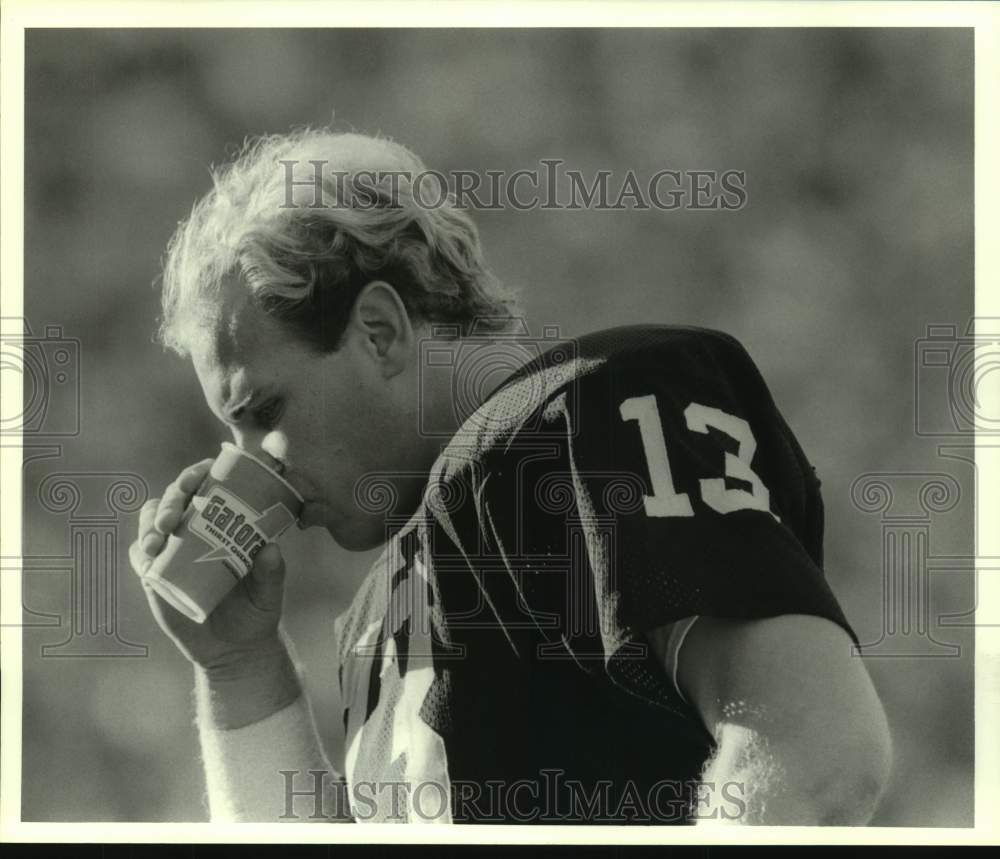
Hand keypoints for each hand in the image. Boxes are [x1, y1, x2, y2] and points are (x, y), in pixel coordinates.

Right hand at [129, 457, 288, 675]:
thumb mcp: (269, 591)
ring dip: (150, 522)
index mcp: (224, 521)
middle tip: (173, 514)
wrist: (236, 648)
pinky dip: (141, 552)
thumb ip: (272, 572)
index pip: (208, 484)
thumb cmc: (257, 609)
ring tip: (158, 540)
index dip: (200, 472)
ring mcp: (172, 549)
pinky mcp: (155, 574)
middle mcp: (195, 528)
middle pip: (175, 496)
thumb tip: (271, 550)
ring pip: (151, 520)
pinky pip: (140, 555)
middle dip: (171, 497)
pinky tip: (149, 558)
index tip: (200, 473)